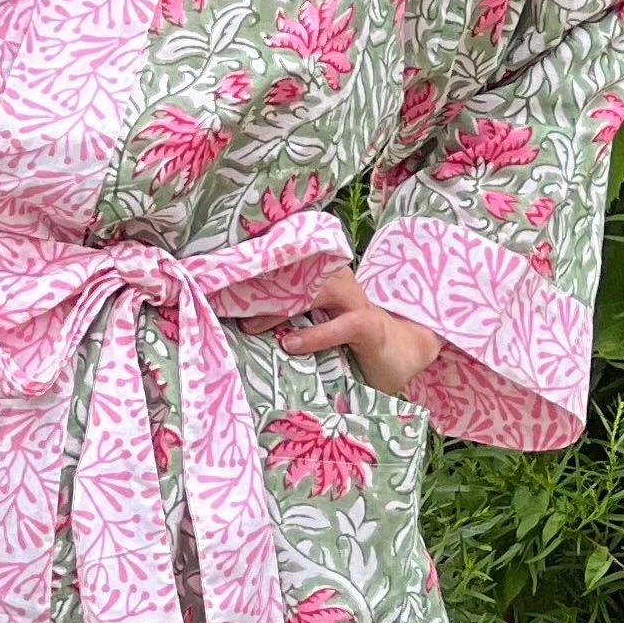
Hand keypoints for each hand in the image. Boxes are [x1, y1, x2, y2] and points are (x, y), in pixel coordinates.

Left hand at [236, 264, 440, 399]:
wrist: (403, 355)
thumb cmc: (350, 346)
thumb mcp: (312, 330)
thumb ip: (285, 323)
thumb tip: (241, 325)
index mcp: (322, 279)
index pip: (285, 266)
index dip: (255, 271)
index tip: (221, 284)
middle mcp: (337, 283)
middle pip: (294, 273)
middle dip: (259, 286)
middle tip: (226, 304)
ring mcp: (355, 302)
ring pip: (313, 291)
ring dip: (280, 308)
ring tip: (251, 325)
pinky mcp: (369, 325)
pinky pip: (341, 324)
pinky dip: (314, 335)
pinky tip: (289, 344)